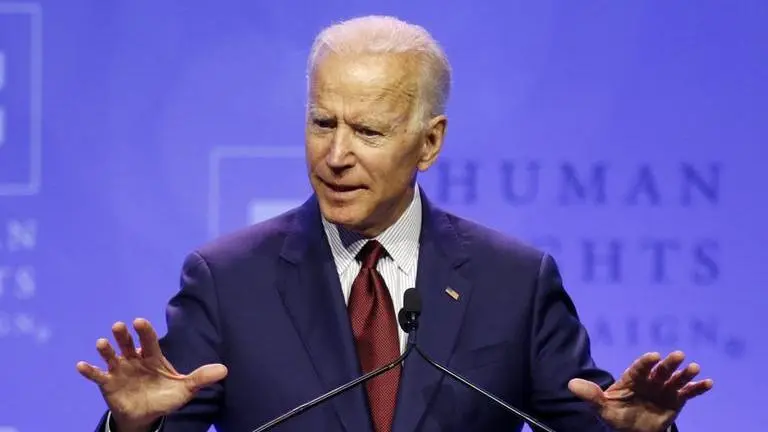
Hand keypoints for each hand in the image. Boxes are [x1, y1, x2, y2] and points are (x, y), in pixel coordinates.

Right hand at [76, 318, 227, 430]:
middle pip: (128, 344)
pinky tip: (81, 365)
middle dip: (123, 335)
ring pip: (111, 356)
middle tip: (120, 326)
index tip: (139, 321)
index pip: (149, 340)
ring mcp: (120, 370)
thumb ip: (201, 378)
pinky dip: (89, 371)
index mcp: (153, 357)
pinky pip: (97, 376)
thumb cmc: (166, 397)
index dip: (144, 331)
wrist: (147, 416)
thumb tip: (225, 370)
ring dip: (106, 350)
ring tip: (101, 343)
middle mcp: (134, 359)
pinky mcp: (108, 384)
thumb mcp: (185, 389)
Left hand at [568, 351, 712, 431]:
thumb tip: (570, 384)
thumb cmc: (616, 417)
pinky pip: (688, 393)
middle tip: (678, 355)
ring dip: (685, 373)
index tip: (653, 356)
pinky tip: (708, 383)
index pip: (639, 368)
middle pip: (660, 370)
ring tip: (694, 367)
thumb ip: (590, 396)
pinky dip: (698, 388)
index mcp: (632, 379)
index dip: (646, 362)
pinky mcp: (676, 400)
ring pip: (675, 378)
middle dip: (669, 363)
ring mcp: (664, 389)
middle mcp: (650, 381)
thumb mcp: (602, 409)